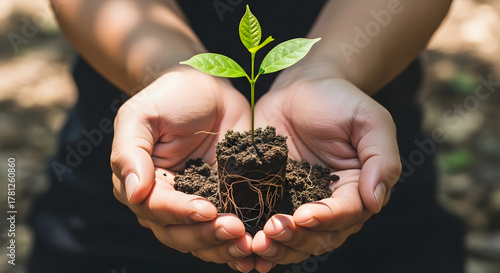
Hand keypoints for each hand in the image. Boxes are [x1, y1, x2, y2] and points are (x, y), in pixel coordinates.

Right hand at [110, 67, 254, 270]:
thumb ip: (130, 153)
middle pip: (178, 233)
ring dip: (222, 246)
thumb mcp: (141, 116)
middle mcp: (168, 201)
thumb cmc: (170, 97)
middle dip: (205, 235)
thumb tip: (134, 192)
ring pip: (202, 240)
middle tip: (233, 229)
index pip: (156, 209)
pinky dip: (236, 244)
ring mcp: (197, 203)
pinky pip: (225, 230)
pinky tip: (253, 247)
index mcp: (143, 184)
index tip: (206, 210)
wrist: (208, 87)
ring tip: (246, 241)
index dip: (180, 213)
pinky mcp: (224, 201)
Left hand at [252, 75, 400, 266]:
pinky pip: (267, 225)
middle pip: (319, 237)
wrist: (301, 88)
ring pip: (294, 240)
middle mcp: (329, 204)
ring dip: (277, 247)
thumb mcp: (370, 121)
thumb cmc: (339, 101)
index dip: (326, 219)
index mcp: (356, 190)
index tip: (304, 215)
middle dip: (297, 238)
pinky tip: (246, 246)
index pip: (346, 215)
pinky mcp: (273, 197)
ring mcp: (298, 203)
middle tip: (273, 230)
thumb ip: (382, 159)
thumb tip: (376, 201)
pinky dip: (260, 240)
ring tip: (257, 243)